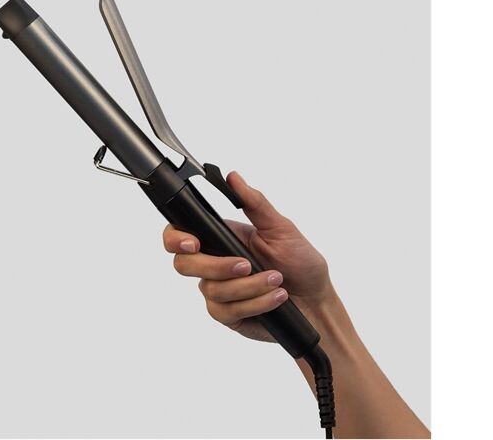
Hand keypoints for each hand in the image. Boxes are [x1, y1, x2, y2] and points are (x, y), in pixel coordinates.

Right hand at [162, 171, 334, 341]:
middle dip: (216, 266)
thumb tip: (233, 177)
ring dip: (248, 286)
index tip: (193, 243)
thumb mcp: (281, 228)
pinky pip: (226, 310)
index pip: (180, 234)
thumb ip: (255, 203)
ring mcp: (219, 291)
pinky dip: (255, 303)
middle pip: (184, 265)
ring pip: (211, 289)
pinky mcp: (228, 314)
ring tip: (276, 280)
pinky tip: (276, 298)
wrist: (317, 302)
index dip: (176, 239)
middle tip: (246, 264)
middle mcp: (214, 264)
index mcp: (222, 238)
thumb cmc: (301, 263)